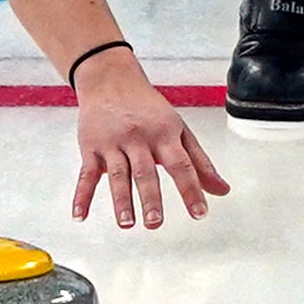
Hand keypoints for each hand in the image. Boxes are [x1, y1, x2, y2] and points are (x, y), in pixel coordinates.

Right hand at [68, 48, 231, 229]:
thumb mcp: (179, 130)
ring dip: (121, 200)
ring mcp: (113, 143)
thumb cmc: (148, 108)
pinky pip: (86, 174)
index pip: (181, 164)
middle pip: (146, 171)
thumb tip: (222, 191)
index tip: (199, 213)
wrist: (111, 80)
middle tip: (156, 223)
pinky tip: (81, 215)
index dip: (191, 189)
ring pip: (118, 174)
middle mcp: (139, 138)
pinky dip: (81, 195)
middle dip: (150, 198)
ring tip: (127, 223)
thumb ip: (200, 163)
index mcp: (164, 134)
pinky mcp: (91, 147)